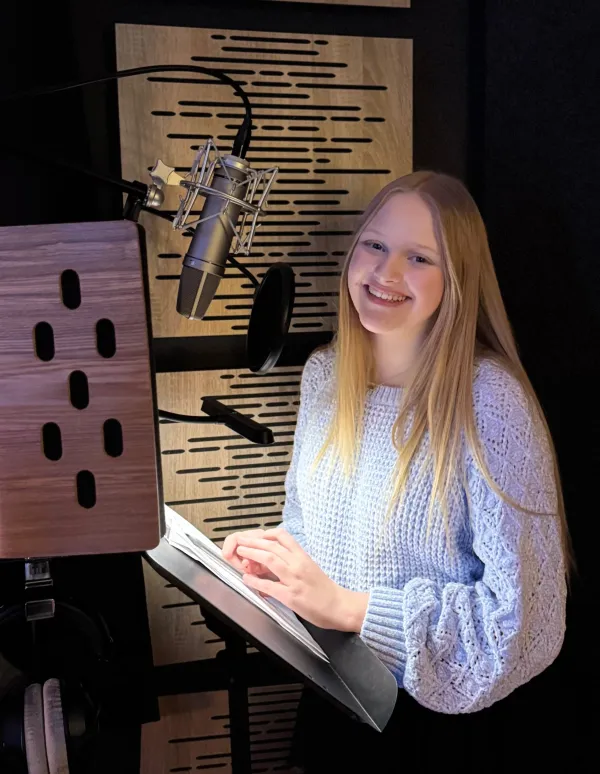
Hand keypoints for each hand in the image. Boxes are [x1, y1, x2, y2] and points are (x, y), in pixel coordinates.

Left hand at [233, 527, 368, 631]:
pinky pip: (269, 585)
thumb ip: (294, 563)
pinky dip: (255, 581)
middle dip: (253, 541)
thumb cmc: (326, 590)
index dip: (267, 534)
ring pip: (270, 559)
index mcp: (303, 557)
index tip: (257, 535)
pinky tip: (247, 579)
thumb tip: (277, 562)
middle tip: (240, 540)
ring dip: (252, 554)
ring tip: (239, 553)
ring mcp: (294, 579)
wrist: (339, 606)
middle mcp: (298, 564)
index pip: (284, 536)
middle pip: (272, 545)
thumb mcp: (310, 569)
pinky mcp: (291, 596)